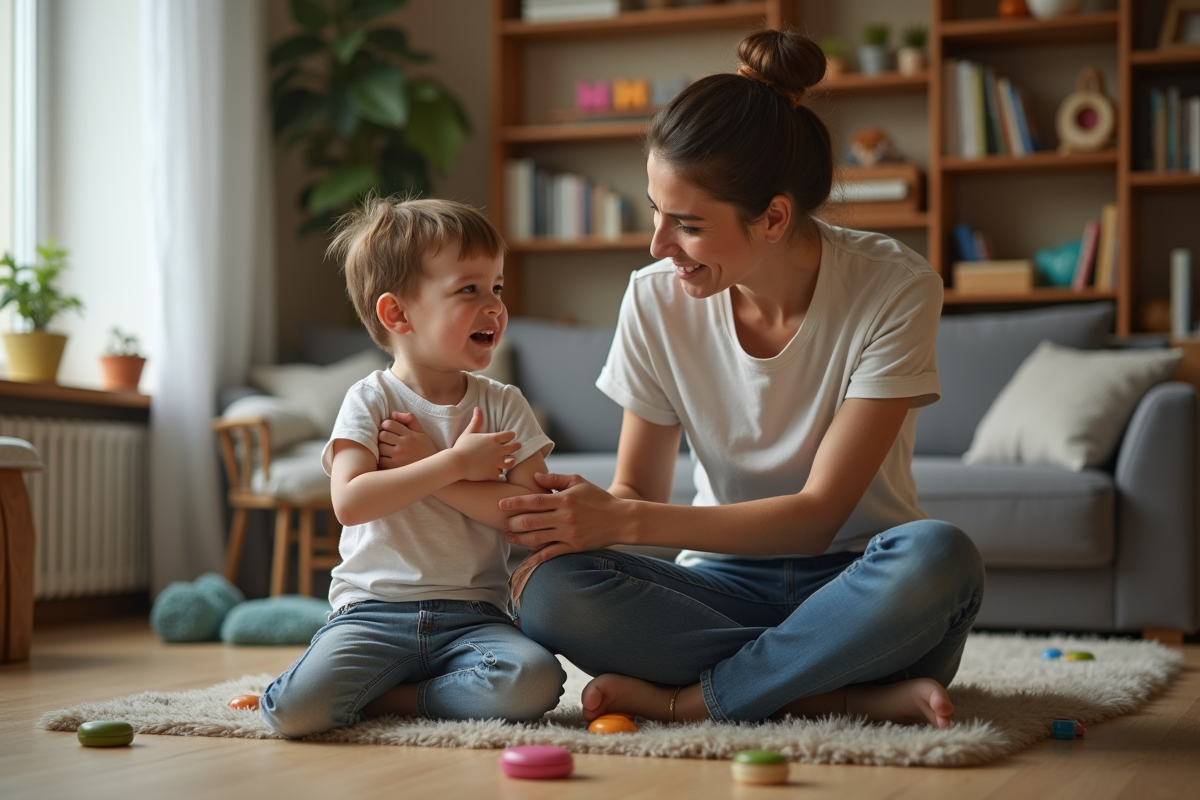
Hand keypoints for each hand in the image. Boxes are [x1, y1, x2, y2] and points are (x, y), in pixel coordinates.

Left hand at [378, 412, 436, 469]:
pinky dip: (382, 458)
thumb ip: (410, 420)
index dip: (386, 425)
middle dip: (383, 436)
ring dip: (382, 447)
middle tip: (387, 439)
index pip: (389, 424)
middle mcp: (403, 445)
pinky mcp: (395, 467)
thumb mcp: (421, 432)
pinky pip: (381, 460)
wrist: (432, 468)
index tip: (389, 429)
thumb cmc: (426, 449)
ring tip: (388, 449)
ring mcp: (398, 457)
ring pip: (380, 447)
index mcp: (409, 435)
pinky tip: (388, 458)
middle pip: (382, 435)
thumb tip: (394, 413)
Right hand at [452, 407, 519, 481]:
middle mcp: (498, 450)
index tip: (512, 435)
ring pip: (511, 462)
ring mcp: (497, 462)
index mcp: (493, 439)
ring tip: (511, 460)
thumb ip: (476, 421)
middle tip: (518, 446)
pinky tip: (499, 471)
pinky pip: (501, 473)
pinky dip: (500, 472)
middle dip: (516, 446)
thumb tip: (478, 408)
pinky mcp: (493, 473)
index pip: (509, 435)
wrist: (456, 463)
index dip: (511, 435)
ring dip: (510, 460)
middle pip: (513, 447)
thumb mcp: (469, 432)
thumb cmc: (461, 447)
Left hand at [498, 473, 628, 569]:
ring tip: (508, 537)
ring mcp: (568, 534)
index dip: (515, 502)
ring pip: (537, 538)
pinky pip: (550, 554)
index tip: (501, 504)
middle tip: (501, 522)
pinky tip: (525, 557)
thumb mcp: (579, 482)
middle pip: (531, 521)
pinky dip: (536, 557)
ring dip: (519, 539)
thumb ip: (556, 479)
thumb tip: (535, 477)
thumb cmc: (598, 498)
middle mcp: (565, 517)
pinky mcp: (573, 547)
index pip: (534, 501)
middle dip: (513, 523)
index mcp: (564, 499)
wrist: (621, 519)